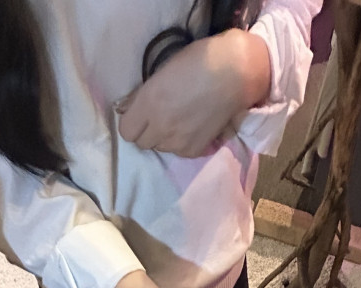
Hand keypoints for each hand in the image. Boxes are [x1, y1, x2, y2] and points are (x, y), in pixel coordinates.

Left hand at [117, 30, 270, 157]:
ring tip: (180, 120)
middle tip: (161, 117)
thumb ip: (142, 96)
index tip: (140, 115)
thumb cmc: (197, 62)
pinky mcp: (195, 150)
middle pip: (142, 143)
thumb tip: (126, 109)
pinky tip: (193, 127)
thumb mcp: (162, 72)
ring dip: (165, 138)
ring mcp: (178, 141)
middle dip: (148, 131)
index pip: (126, 132)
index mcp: (148, 103)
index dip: (132, 122)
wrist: (234, 73)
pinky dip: (183, 143)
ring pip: (161, 148)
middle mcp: (160, 127)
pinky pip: (179, 152)